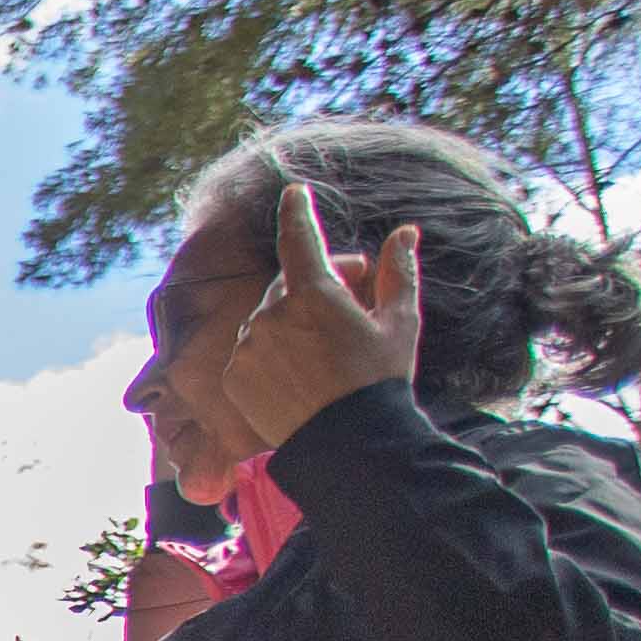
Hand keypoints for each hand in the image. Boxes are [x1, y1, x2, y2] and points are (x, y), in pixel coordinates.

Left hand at [219, 173, 421, 440]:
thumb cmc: (380, 382)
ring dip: (295, 320)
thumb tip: (405, 232)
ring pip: (270, 317)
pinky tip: (302, 373)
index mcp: (313, 294)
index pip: (298, 237)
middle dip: (320, 283)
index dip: (297, 211)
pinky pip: (253, 350)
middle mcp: (271, 315)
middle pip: (291, 282)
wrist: (349, 447)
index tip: (294, 193)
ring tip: (330, 348)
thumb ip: (398, 272)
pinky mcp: (235, 376)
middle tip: (354, 300)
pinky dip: (273, 351)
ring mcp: (248, 346)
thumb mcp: (400, 323)